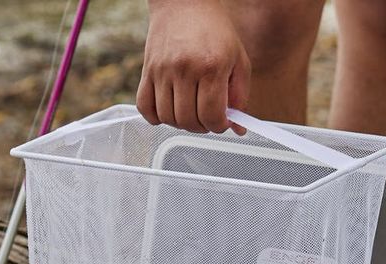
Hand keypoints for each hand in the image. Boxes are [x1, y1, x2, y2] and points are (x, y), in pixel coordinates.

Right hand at [137, 0, 250, 132]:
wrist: (184, 2)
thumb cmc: (214, 31)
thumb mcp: (238, 60)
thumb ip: (240, 97)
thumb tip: (238, 129)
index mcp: (211, 66)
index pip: (212, 116)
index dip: (219, 126)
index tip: (221, 122)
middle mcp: (184, 69)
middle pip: (188, 121)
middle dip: (201, 127)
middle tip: (206, 118)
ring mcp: (163, 70)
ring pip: (167, 118)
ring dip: (180, 123)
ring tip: (189, 112)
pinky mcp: (148, 70)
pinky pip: (145, 108)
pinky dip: (155, 117)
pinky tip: (168, 110)